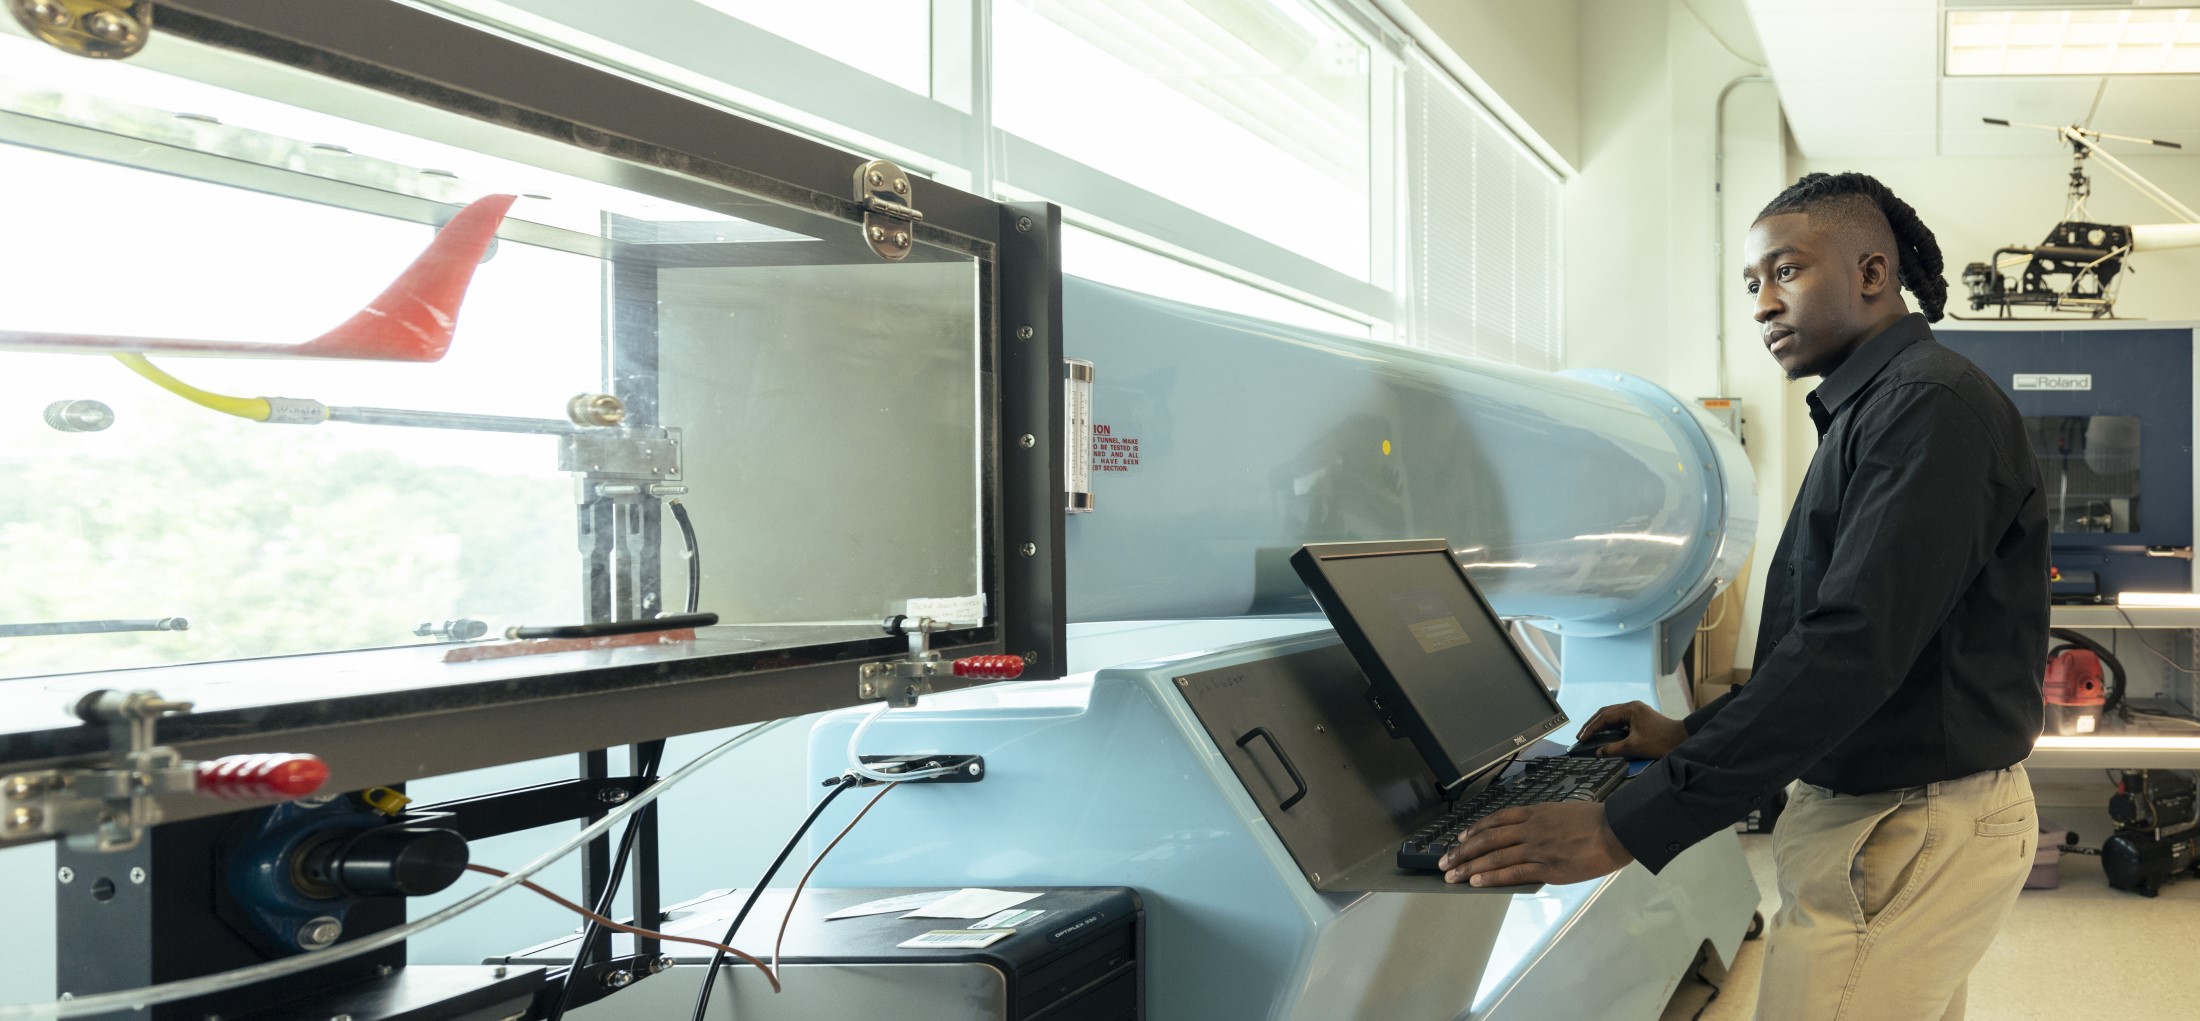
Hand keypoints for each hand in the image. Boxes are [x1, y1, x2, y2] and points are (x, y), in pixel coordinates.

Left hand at [1438, 801, 1632, 886]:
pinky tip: (1475, 881)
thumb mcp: (1563, 811)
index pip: (1496, 820)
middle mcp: (1530, 829)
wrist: (1616, 830)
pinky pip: (1512, 873)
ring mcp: (1536, 848)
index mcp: (1534, 813)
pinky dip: (1491, 877)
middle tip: (1444, 860)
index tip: (1460, 838)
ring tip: (1451, 874)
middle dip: (1462, 850)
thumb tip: (1531, 829)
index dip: (1475, 830)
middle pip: (1487, 839)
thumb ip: (1544, 821)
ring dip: (1468, 866)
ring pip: (1494, 857)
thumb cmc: (1596, 820)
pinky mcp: (1547, 868)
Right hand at [1576, 701, 1687, 759]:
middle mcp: (1632, 707)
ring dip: (1601, 725)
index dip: (1591, 728)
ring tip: (1590, 735)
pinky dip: (1611, 727)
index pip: (1604, 717)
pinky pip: (1620, 720)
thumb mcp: (1634, 747)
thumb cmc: (1661, 741)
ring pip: (1613, 716)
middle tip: (1581, 735)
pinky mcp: (1641, 718)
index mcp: (1630, 709)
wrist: (1683, 740)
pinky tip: (1605, 734)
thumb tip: (1598, 753)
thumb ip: (1613, 749)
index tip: (1582, 738)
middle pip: (1606, 713)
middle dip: (1593, 724)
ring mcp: (1637, 711)